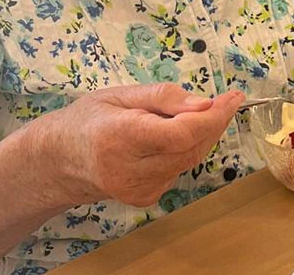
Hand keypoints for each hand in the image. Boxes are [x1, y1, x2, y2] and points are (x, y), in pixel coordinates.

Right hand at [42, 84, 244, 207]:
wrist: (60, 160)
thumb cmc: (88, 119)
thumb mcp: (120, 94)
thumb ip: (163, 97)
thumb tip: (204, 103)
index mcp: (119, 137)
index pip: (180, 133)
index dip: (213, 116)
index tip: (232, 97)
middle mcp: (129, 170)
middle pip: (191, 147)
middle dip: (214, 122)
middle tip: (224, 100)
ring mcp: (138, 189)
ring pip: (190, 159)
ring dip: (203, 134)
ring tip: (196, 112)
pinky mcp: (145, 198)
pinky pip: (179, 169)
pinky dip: (186, 149)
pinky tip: (174, 136)